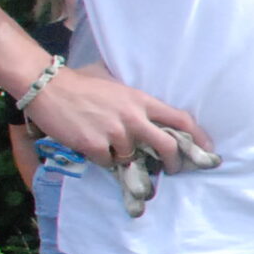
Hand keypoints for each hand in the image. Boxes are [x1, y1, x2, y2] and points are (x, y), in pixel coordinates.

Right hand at [24, 62, 210, 173]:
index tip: (207, 150)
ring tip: (111, 147)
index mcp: (141, 100)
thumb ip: (134, 98)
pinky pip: (107, 162)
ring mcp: (114, 132)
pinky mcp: (94, 145)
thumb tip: (150, 110)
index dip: (198, 137)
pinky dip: (102, 159)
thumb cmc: (81, 82)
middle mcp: (133, 117)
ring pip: (131, 157)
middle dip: (175, 163)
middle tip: (172, 170)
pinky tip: (91, 145)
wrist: (47, 86)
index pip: (180, 119)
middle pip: (167, 146)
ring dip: (125, 159)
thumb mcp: (115, 83)